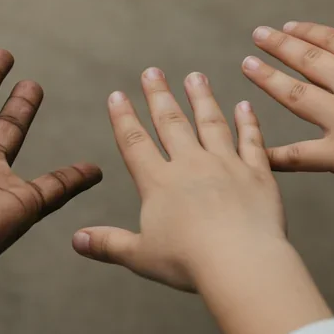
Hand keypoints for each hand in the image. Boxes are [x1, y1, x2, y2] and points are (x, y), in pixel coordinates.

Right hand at [72, 69, 285, 291]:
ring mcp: (226, 166)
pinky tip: (245, 105)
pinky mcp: (257, 174)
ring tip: (196, 77)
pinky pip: (251, 142)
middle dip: (160, 96)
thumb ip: (109, 244)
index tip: (117, 95)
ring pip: (211, 123)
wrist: (240, 261)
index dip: (124, 118)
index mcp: (160, 184)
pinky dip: (248, 122)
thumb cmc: (188, 262)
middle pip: (171, 123)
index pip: (135, 143)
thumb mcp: (140, 255)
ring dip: (202, 98)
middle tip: (153, 71)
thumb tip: (76, 240)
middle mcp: (191, 166)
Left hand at [242, 22, 333, 195]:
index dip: (308, 32)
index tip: (288, 26)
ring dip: (268, 78)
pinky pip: (301, 155)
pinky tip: (256, 150)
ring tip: (248, 65)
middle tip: (257, 35)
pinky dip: (277, 154)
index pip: (332, 41)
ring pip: (296, 94)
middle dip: (279, 46)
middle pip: (308, 60)